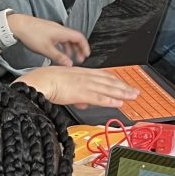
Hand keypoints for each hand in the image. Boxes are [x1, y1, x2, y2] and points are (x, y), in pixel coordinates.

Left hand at [8, 14, 88, 66]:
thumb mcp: (46, 49)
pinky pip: (59, 40)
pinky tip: (58, 54)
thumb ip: (59, 57)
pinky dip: (62, 47)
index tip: (87, 54)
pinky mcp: (48, 32)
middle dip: (78, 50)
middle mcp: (60, 30)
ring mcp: (53, 30)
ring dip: (70, 49)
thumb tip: (69, 64)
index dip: (85, 46)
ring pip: (66, 40)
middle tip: (80, 59)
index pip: (80, 38)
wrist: (18, 25)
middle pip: (74, 39)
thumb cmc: (31, 34)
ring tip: (69, 59)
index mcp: (62, 32)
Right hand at [16, 66, 139, 108]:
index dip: (116, 80)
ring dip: (122, 93)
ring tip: (132, 97)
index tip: (124, 84)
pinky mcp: (81, 92)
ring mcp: (84, 84)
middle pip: (109, 81)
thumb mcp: (64, 86)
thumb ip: (76, 94)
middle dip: (124, 87)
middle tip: (135, 91)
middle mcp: (85, 76)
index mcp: (81, 72)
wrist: (39, 81)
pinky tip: (119, 103)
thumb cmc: (46, 82)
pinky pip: (99, 97)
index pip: (103, 75)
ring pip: (108, 88)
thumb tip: (83, 103)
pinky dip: (110, 100)